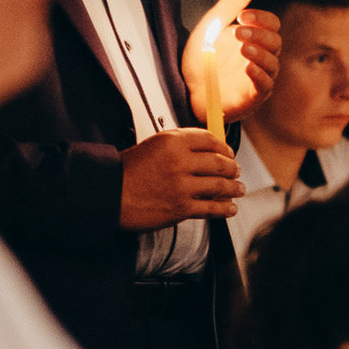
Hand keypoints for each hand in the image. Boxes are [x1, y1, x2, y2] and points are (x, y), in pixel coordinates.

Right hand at [118, 129, 239, 229]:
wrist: (109, 194)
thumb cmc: (128, 170)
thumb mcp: (152, 145)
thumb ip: (178, 144)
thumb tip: (207, 149)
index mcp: (172, 141)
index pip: (210, 139)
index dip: (224, 147)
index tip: (228, 153)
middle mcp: (180, 161)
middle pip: (220, 162)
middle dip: (232, 168)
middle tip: (236, 171)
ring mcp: (182, 186)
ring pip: (220, 186)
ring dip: (234, 188)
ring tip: (239, 189)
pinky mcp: (181, 208)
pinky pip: (211, 208)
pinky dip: (225, 208)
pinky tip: (230, 208)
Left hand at [177, 0, 280, 125]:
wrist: (186, 90)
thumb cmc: (202, 59)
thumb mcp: (212, 26)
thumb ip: (231, 3)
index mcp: (254, 39)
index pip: (272, 25)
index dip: (262, 18)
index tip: (242, 16)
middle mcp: (261, 57)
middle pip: (276, 42)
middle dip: (259, 34)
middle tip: (238, 31)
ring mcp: (258, 78)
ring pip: (273, 64)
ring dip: (260, 54)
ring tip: (242, 47)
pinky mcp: (252, 97)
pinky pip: (264, 86)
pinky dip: (259, 75)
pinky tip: (247, 67)